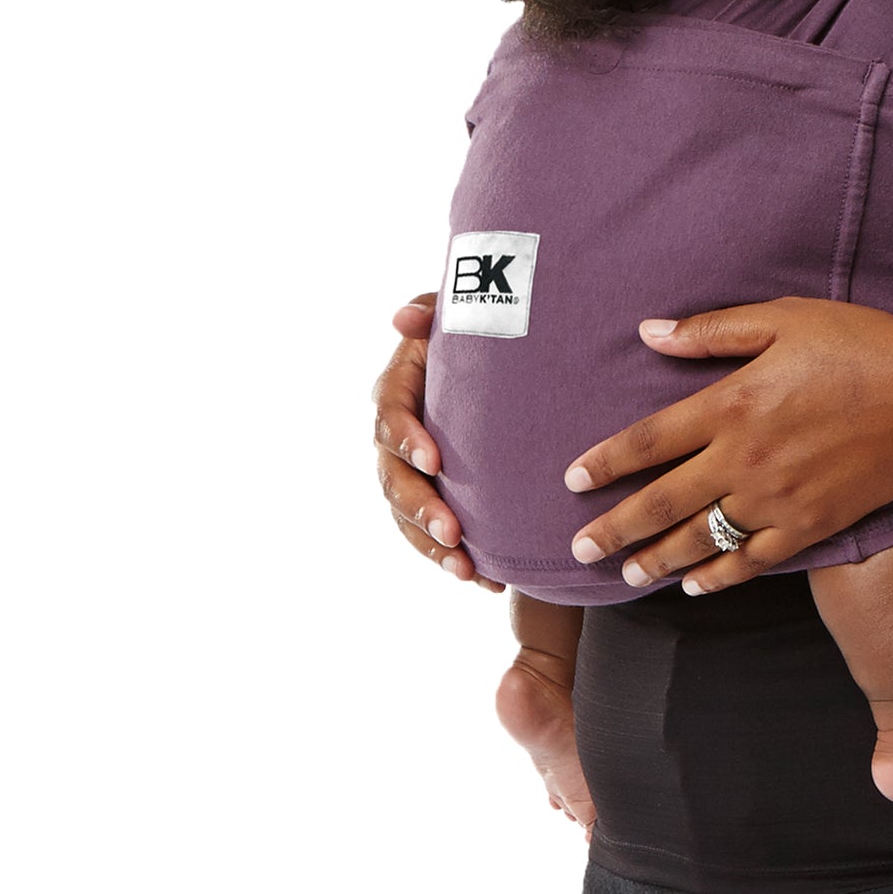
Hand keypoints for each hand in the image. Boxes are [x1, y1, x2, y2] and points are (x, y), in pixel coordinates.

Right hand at [372, 293, 504, 589]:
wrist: (501, 362)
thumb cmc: (478, 328)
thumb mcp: (458, 313)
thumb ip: (432, 313)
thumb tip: (401, 318)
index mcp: (397, 389)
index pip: (391, 416)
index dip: (408, 439)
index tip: (434, 459)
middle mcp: (396, 435)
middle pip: (394, 478)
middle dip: (422, 509)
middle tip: (453, 533)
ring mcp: (408, 471)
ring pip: (407, 516)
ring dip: (433, 547)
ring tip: (466, 569)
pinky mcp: (431, 495)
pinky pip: (431, 534)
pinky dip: (453, 558)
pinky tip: (484, 580)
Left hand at [565, 298, 892, 596]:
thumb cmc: (860, 345)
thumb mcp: (784, 318)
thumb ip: (712, 331)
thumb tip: (649, 332)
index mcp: (731, 404)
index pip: (648, 440)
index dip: (605, 463)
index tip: (571, 480)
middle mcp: (743, 459)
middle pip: (662, 502)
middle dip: (614, 529)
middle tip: (578, 551)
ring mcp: (776, 499)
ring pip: (700, 540)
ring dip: (656, 561)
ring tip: (626, 575)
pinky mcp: (810, 526)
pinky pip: (752, 561)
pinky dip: (718, 577)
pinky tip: (695, 585)